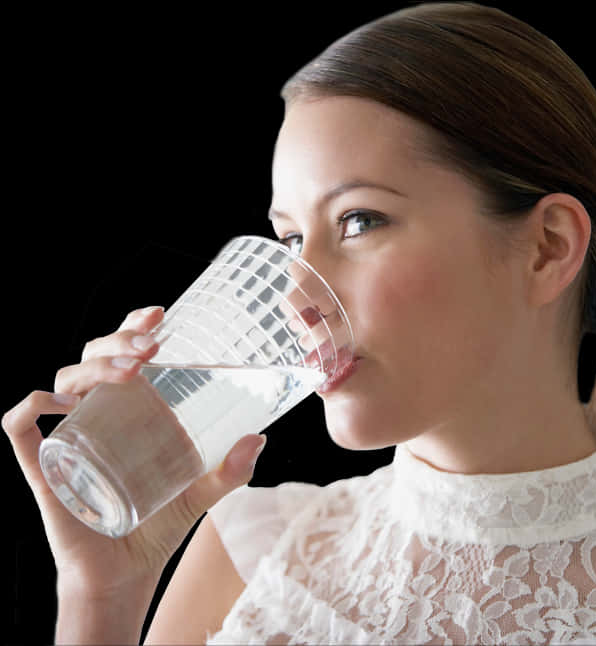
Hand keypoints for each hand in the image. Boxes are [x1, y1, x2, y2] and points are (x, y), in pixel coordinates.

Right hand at [3, 306, 265, 597]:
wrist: (124, 575)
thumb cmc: (159, 527)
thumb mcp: (201, 492)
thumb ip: (230, 470)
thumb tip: (259, 438)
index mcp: (129, 410)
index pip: (123, 354)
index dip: (133, 326)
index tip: (159, 314)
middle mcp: (96, 415)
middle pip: (93, 357)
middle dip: (119, 340)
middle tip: (151, 348)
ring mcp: (69, 437)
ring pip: (65, 379)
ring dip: (94, 365)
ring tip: (130, 370)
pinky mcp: (44, 467)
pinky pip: (21, 426)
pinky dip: (34, 405)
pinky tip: (65, 404)